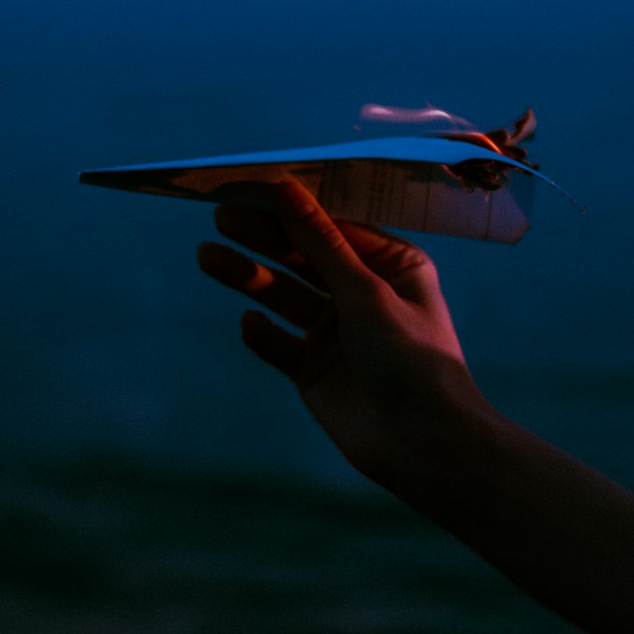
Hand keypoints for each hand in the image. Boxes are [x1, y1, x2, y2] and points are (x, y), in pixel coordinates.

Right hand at [196, 178, 485, 483]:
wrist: (425, 447)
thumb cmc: (414, 361)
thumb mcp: (366, 293)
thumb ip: (320, 243)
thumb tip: (285, 190)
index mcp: (391, 265)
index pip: (333, 225)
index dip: (292, 206)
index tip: (250, 186)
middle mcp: (363, 294)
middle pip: (303, 256)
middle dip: (263, 236)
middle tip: (221, 215)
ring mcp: (336, 333)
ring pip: (284, 296)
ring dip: (249, 277)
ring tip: (208, 257)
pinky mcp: (314, 371)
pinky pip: (279, 344)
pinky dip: (263, 334)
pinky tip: (249, 324)